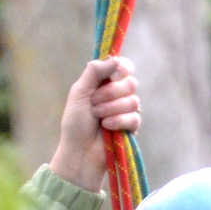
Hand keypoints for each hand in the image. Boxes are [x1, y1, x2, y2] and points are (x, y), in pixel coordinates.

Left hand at [49, 57, 140, 193]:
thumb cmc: (75, 122)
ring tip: (98, 118)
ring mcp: (126, 110)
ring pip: (133, 101)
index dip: (122, 69)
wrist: (79, 150)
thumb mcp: (79, 92)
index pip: (124, 66)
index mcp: (105, 82)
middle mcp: (118, 94)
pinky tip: (107, 127)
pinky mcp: (131, 127)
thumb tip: (115, 59)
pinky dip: (118, 121)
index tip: (112, 75)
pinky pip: (134, 117)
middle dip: (111, 94)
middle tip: (94, 103)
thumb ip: (94, 72)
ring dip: (112, 109)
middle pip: (130, 83)